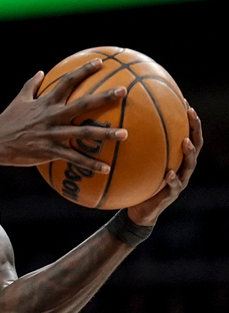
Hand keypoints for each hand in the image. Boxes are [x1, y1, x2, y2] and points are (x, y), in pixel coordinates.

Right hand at [0, 60, 127, 171]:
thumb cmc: (7, 121)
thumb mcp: (18, 100)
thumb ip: (31, 86)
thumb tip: (40, 72)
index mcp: (46, 102)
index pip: (67, 82)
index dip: (84, 70)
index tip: (100, 62)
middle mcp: (52, 116)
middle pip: (82, 104)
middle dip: (104, 97)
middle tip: (123, 91)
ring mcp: (52, 134)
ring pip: (83, 133)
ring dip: (105, 134)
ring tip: (125, 134)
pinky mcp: (49, 151)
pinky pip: (74, 158)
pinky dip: (90, 164)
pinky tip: (106, 168)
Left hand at [126, 107, 202, 225]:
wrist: (139, 210)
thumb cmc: (137, 182)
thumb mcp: (136, 163)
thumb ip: (134, 148)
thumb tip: (117, 124)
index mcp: (176, 157)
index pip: (187, 133)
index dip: (188, 119)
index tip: (184, 102)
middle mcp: (182, 166)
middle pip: (195, 144)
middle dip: (195, 129)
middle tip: (191, 115)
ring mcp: (180, 180)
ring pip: (190, 164)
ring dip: (189, 152)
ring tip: (185, 142)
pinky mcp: (171, 195)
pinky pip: (174, 186)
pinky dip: (173, 179)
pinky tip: (169, 174)